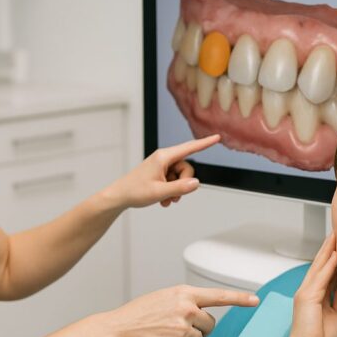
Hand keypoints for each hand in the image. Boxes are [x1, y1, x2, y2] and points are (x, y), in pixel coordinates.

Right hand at [98, 285, 259, 336]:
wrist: (118, 330)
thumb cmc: (138, 315)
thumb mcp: (164, 298)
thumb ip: (185, 302)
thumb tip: (201, 313)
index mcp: (183, 293)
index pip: (218, 295)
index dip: (239, 298)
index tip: (255, 300)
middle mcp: (186, 308)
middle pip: (210, 325)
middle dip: (198, 329)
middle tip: (177, 328)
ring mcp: (181, 328)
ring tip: (165, 335)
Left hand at [103, 134, 219, 209]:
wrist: (119, 196)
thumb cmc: (134, 191)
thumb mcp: (159, 192)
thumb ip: (179, 188)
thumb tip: (196, 183)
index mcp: (163, 157)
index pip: (189, 148)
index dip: (204, 143)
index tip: (217, 137)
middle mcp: (163, 158)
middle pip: (187, 168)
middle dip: (183, 183)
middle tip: (172, 196)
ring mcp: (161, 166)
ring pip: (181, 176)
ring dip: (176, 190)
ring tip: (165, 200)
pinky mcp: (159, 173)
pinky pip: (174, 180)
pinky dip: (171, 191)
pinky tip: (162, 199)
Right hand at [284, 232, 336, 336]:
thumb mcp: (336, 314)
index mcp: (314, 296)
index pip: (325, 272)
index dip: (332, 258)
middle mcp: (307, 291)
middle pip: (320, 265)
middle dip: (328, 248)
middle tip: (336, 233)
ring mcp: (305, 293)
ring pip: (319, 267)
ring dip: (327, 251)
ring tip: (335, 237)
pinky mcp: (307, 298)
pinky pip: (320, 279)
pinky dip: (328, 266)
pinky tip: (334, 255)